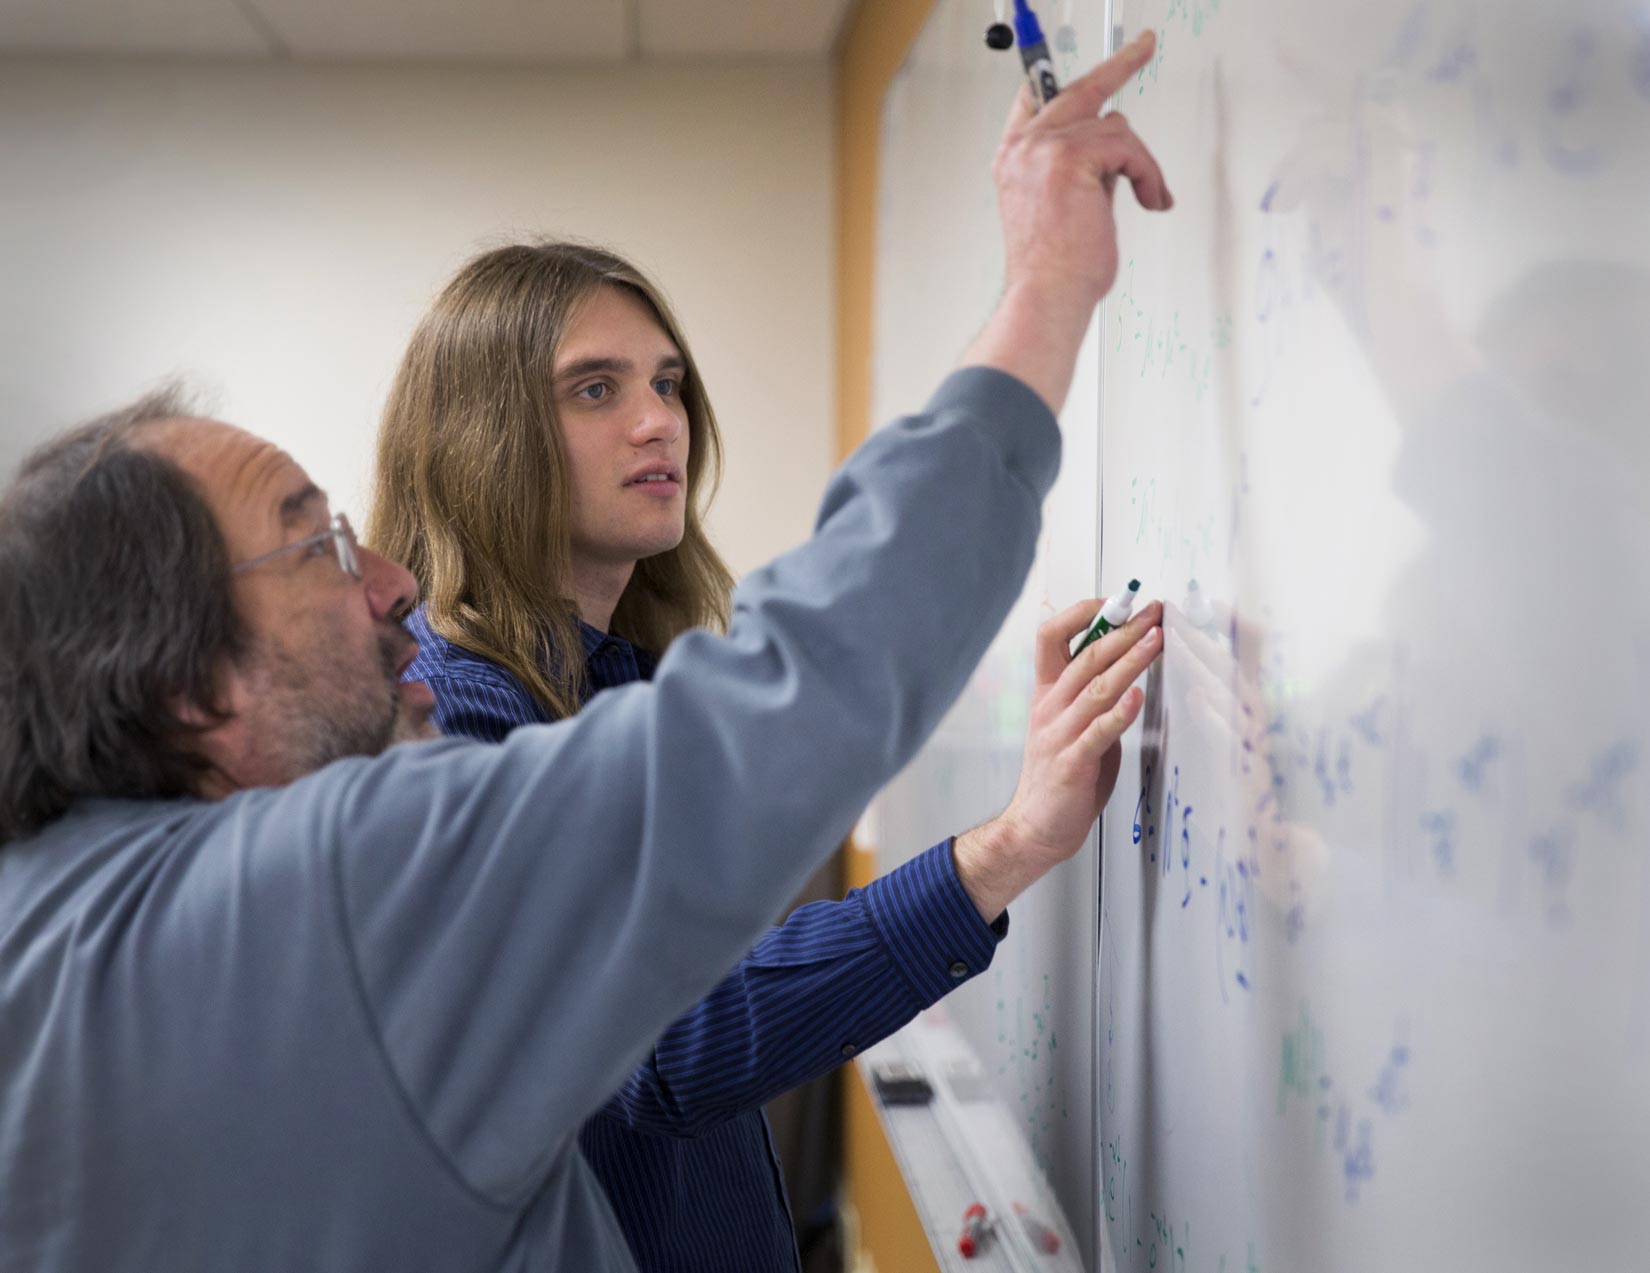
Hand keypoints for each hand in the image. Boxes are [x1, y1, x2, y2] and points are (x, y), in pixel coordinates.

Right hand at [953, 596, 1164, 920]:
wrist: (1034, 828)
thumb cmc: (1059, 777)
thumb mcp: (1072, 725)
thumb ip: (1093, 698)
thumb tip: (1128, 668)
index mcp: (1046, 693)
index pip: (1051, 637)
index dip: (1081, 613)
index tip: (1115, 601)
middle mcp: (1050, 707)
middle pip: (1086, 655)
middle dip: (1123, 629)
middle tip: (1154, 613)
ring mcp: (1059, 734)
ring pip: (1096, 686)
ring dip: (1130, 660)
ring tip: (1156, 640)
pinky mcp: (1072, 762)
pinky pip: (1098, 731)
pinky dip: (1119, 711)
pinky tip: (1137, 694)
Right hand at [997, 31, 1172, 309]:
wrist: (1045, 296)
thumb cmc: (1053, 268)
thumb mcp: (1062, 208)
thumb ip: (1080, 173)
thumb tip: (1113, 157)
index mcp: (1015, 160)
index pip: (1035, 100)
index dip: (1061, 79)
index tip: (1086, 66)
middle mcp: (1024, 149)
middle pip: (1077, 89)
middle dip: (1117, 65)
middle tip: (1141, 48)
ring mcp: (1044, 149)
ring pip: (1115, 127)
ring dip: (1140, 163)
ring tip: (1148, 194)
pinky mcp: (1070, 158)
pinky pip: (1128, 149)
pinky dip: (1147, 175)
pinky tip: (1149, 199)